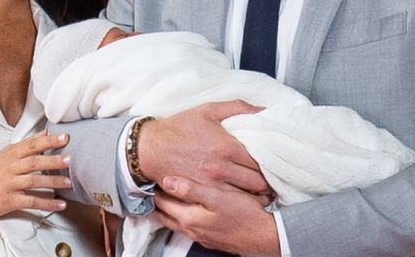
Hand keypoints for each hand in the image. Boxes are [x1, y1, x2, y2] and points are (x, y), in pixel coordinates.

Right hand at [0, 130, 72, 220]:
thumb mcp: (6, 155)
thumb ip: (27, 144)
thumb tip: (45, 132)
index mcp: (10, 154)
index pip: (32, 145)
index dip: (49, 141)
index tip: (65, 137)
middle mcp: (10, 168)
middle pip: (34, 162)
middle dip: (53, 160)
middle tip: (70, 159)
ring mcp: (9, 184)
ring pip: (34, 181)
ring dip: (53, 182)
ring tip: (69, 183)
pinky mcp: (10, 201)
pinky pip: (31, 201)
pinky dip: (47, 204)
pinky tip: (59, 205)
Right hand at [138, 100, 267, 192]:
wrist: (151, 148)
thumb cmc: (179, 128)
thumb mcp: (209, 110)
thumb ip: (238, 108)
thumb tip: (263, 110)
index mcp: (227, 147)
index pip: (261, 161)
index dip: (273, 163)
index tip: (276, 163)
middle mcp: (222, 169)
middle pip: (258, 182)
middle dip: (269, 181)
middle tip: (273, 179)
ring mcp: (213, 185)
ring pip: (247, 197)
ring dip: (259, 195)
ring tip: (264, 191)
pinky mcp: (203, 196)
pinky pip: (230, 204)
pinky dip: (241, 203)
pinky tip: (246, 199)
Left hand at [155, 176, 279, 255]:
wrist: (265, 237)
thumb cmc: (244, 215)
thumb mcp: (218, 197)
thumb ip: (191, 189)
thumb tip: (167, 180)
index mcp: (189, 218)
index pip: (162, 203)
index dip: (154, 189)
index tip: (149, 177)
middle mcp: (191, 230)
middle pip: (165, 214)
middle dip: (157, 201)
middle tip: (150, 186)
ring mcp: (200, 236)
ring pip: (176, 221)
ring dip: (168, 209)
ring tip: (164, 196)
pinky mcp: (210, 238)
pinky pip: (188, 226)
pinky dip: (181, 215)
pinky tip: (187, 209)